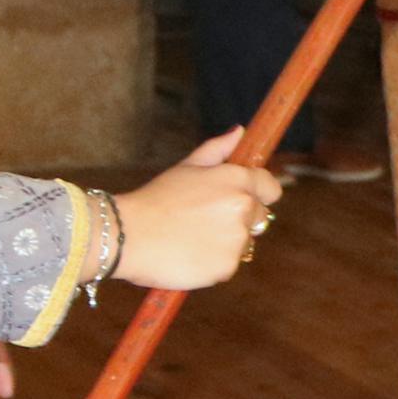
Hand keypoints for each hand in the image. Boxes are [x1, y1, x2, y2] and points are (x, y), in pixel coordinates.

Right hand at [112, 128, 281, 287]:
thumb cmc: (154, 199)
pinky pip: (227, 266)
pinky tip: (188, 255)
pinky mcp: (227, 266)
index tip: (241, 200)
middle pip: (259, 218)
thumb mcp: (186, 168)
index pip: (271, 188)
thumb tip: (240, 132)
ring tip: (190, 238)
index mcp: (236, 180)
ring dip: (224, 244)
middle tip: (201, 222)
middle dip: (238, 220)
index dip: (259, 195)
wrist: (126, 235)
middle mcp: (243, 208)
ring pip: (242, 244)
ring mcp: (237, 239)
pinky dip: (212, 264)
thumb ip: (218, 150)